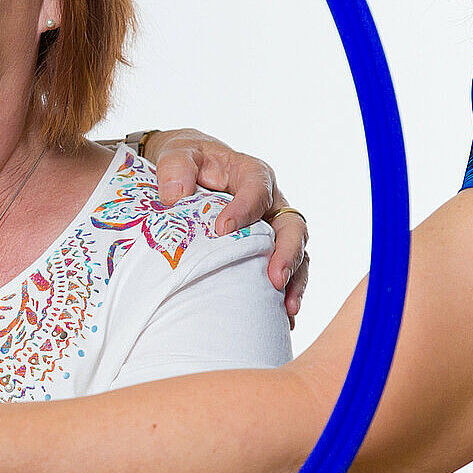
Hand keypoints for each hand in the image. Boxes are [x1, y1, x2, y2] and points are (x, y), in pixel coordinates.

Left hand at [144, 129, 309, 322]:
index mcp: (251, 174)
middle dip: (287, 253)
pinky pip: (284, 272)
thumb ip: (175, 167)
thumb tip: (175, 196)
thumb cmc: (187, 162)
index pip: (256, 189)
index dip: (244, 209)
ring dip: (294, 281)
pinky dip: (285, 294)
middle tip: (274, 279)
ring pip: (297, 253)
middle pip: (292, 226)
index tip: (222, 230)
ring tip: (286, 309)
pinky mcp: (266, 250)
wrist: (189, 172)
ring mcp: (272, 228)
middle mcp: (271, 202)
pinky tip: (280, 318)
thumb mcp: (177, 154)